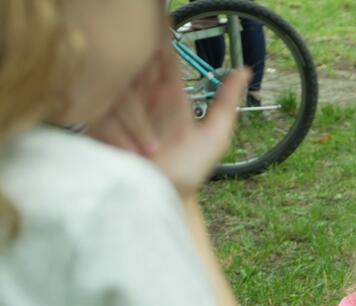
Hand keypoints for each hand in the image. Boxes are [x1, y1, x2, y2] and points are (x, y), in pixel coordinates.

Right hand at [87, 45, 248, 197]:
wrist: (163, 198)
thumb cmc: (187, 169)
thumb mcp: (213, 136)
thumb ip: (226, 104)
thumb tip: (245, 71)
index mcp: (169, 93)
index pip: (164, 55)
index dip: (162, 46)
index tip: (164, 49)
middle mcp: (144, 96)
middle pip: (136, 66)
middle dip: (142, 80)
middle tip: (152, 99)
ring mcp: (119, 109)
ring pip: (121, 95)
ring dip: (137, 123)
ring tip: (150, 149)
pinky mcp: (99, 125)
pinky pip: (103, 116)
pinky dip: (120, 135)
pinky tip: (132, 154)